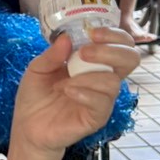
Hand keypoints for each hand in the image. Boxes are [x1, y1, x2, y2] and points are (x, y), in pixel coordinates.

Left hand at [11, 28, 139, 156]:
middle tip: (85, 52)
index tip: (93, 32)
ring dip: (86, 77)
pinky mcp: (97, 117)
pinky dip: (85, 93)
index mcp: (94, 63)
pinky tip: (68, 92)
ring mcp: (102, 99)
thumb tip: (66, 37)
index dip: (115, 35)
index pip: (121, 44)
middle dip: (111, 51)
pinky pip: (102, 103)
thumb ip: (52, 54)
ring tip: (64, 83)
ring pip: (113, 82)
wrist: (28, 127)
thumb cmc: (36, 96)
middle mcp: (104, 79)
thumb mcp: (37, 69)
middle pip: (130, 59)